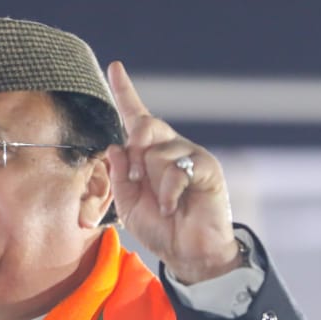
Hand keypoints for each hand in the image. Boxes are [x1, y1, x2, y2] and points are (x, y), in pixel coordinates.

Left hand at [106, 61, 240, 283]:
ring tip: (164, 203)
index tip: (114, 67)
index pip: (136, 116)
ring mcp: (190, 156)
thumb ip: (119, 176)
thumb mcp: (128, 204)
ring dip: (153, 182)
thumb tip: (116, 146)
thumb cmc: (161, 228)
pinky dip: (168, 193)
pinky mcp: (206, 168)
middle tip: (138, 181)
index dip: (125, 92)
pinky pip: (177, 169)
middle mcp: (171, 148)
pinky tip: (173, 208)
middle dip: (135, 150)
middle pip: (145, 125)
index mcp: (149, 154)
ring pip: (158, 152)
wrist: (189, 252)